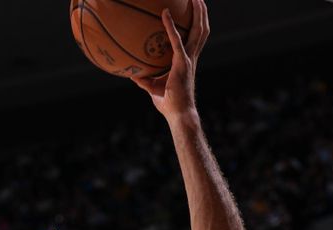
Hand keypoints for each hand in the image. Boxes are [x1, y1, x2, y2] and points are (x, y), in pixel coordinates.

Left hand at [130, 0, 209, 121]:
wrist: (179, 114)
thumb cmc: (168, 104)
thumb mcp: (154, 88)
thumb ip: (145, 79)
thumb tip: (131, 73)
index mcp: (188, 62)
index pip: (195, 39)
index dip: (197, 24)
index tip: (194, 11)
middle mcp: (191, 58)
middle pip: (201, 30)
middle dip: (201, 13)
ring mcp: (189, 60)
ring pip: (197, 31)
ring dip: (196, 13)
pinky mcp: (182, 64)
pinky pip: (176, 40)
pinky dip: (170, 26)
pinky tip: (164, 13)